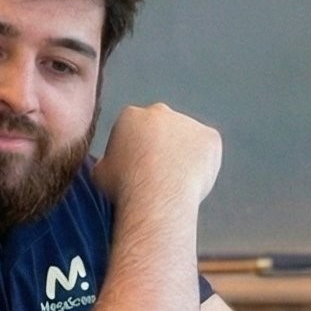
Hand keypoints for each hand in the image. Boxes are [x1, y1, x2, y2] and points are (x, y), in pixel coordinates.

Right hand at [92, 103, 221, 207]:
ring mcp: (188, 122)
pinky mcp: (210, 137)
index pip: (135, 129)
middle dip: (161, 146)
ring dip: (184, 153)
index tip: (138, 168)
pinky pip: (208, 148)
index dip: (137, 149)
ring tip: (177, 181)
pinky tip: (193, 179)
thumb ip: (107, 161)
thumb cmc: (125, 188)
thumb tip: (108, 163)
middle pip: (162, 128)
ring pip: (187, 137)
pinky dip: (204, 161)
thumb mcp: (100, 173)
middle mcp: (160, 112)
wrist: (156, 198)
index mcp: (130, 115)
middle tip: (160, 174)